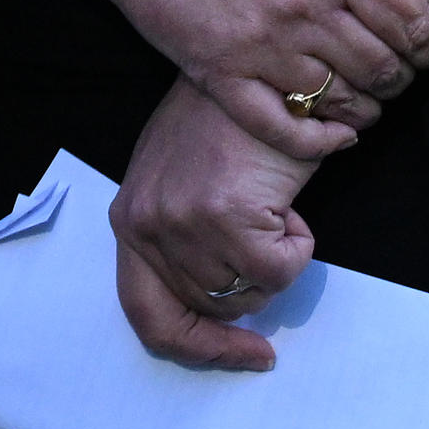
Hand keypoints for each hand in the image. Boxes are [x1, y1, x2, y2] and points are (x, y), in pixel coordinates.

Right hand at [0, 0, 428, 157]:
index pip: (415, 21)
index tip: (425, 45)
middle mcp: (305, 5)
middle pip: (386, 68)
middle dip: (403, 75)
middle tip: (393, 70)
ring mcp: (263, 44)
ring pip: (345, 102)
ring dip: (366, 107)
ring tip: (360, 94)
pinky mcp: (222, 73)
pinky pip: (286, 129)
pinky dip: (321, 141)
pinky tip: (334, 134)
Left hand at [108, 77, 327, 370]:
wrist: (258, 74)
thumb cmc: (227, 124)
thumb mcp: (182, 185)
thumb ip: (184, 242)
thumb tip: (219, 307)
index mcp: (129, 221)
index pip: (148, 317)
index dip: (199, 348)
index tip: (250, 354)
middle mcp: (145, 226)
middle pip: (209, 310)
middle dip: (253, 288)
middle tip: (274, 245)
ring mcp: (181, 223)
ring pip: (251, 293)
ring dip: (277, 259)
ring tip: (271, 205)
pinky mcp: (223, 216)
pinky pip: (280, 270)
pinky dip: (299, 245)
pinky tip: (286, 202)